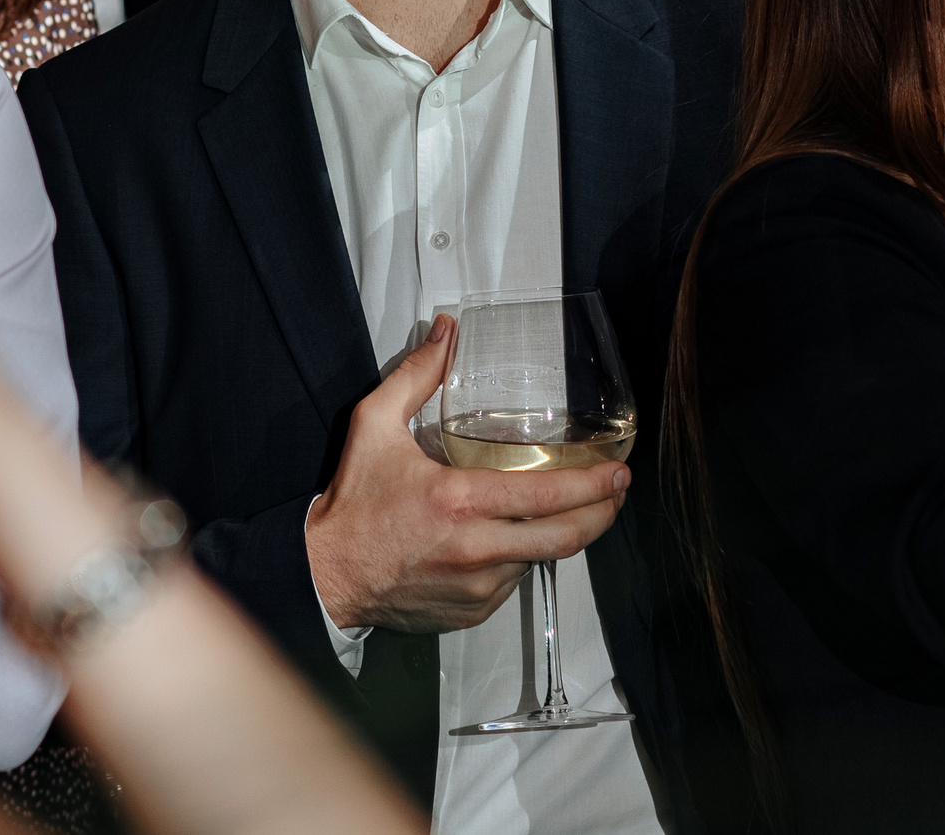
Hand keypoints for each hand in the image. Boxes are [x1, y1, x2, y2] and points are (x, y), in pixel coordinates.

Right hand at [305, 316, 629, 636]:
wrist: (325, 576)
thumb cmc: (353, 501)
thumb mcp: (374, 426)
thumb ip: (415, 375)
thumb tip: (447, 331)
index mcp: (460, 500)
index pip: (548, 495)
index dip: (593, 485)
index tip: (619, 472)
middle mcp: (478, 549)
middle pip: (566, 538)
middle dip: (602, 514)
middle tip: (617, 492)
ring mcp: (479, 587)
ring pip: (539, 559)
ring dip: (558, 534)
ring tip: (569, 508)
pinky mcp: (473, 612)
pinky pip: (513, 581)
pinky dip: (520, 557)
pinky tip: (514, 536)